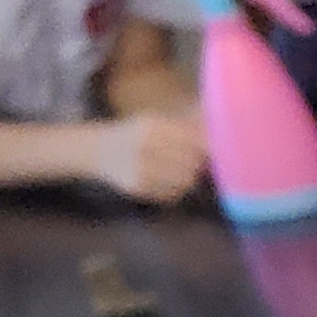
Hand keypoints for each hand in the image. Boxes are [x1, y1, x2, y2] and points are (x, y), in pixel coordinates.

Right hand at [95, 111, 210, 203]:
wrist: (98, 150)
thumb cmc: (135, 135)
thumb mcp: (155, 123)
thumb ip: (186, 129)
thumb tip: (218, 137)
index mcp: (152, 126)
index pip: (194, 142)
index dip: (207, 150)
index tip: (212, 152)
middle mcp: (145, 146)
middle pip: (192, 163)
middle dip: (198, 165)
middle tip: (195, 164)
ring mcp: (139, 168)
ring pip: (184, 181)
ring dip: (188, 179)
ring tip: (180, 172)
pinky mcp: (137, 187)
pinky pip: (170, 193)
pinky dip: (175, 190)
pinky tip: (166, 181)